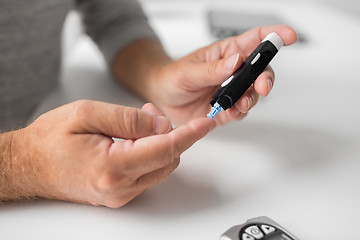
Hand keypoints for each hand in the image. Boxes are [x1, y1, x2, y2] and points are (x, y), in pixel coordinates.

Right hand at [6, 100, 214, 207]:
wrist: (28, 165)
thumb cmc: (49, 139)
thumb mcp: (87, 114)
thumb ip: (129, 119)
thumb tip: (162, 125)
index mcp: (112, 166)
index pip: (166, 148)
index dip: (190, 133)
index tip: (205, 122)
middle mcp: (120, 186)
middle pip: (167, 160)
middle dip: (169, 134)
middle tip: (151, 113)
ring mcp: (120, 194)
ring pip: (160, 167)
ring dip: (158, 143)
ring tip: (137, 123)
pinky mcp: (119, 194)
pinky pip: (146, 173)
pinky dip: (148, 153)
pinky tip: (133, 139)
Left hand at [149, 25, 296, 124]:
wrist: (163, 98)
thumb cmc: (174, 77)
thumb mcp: (189, 71)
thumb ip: (212, 69)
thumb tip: (236, 61)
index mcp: (227, 54)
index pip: (255, 40)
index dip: (274, 35)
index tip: (288, 36)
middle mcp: (233, 72)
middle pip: (261, 71)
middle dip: (265, 78)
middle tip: (262, 86)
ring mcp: (231, 91)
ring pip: (254, 94)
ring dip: (252, 99)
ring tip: (240, 104)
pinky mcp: (226, 109)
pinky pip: (240, 111)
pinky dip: (239, 112)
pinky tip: (232, 112)